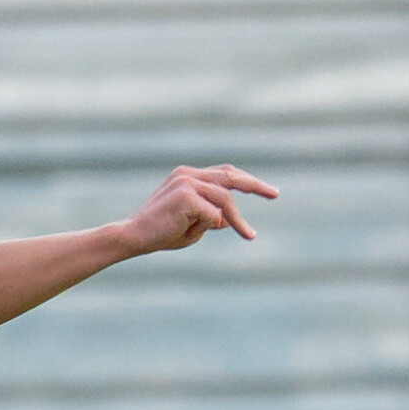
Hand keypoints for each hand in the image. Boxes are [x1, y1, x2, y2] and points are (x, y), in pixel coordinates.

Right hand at [121, 164, 276, 250]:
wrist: (133, 237)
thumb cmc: (159, 234)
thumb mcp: (192, 225)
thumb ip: (211, 217)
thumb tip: (228, 218)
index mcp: (187, 176)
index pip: (224, 173)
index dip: (246, 180)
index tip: (266, 190)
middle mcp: (188, 174)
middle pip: (231, 176)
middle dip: (256, 185)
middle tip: (275, 194)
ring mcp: (186, 182)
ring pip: (225, 198)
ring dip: (237, 219)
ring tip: (248, 234)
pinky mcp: (185, 195)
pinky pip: (213, 214)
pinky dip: (210, 225)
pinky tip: (191, 232)